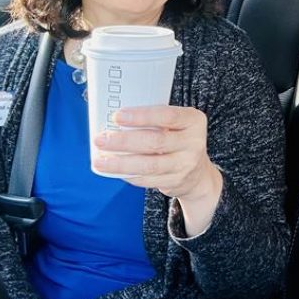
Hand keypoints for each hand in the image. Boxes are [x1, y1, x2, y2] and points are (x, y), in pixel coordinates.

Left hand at [93, 105, 221, 203]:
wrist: (198, 173)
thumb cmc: (179, 140)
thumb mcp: (177, 125)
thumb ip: (155, 120)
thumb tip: (115, 120)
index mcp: (194, 121)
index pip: (168, 116)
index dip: (142, 116)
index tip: (117, 116)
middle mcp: (193, 143)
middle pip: (155, 141)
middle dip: (124, 141)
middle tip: (101, 139)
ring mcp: (186, 164)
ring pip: (149, 165)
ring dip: (120, 163)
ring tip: (100, 160)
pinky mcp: (175, 182)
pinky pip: (147, 180)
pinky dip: (128, 175)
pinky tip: (114, 171)